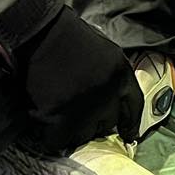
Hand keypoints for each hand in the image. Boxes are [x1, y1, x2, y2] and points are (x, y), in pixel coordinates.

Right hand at [12, 5, 141, 151]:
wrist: (40, 33)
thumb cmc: (70, 37)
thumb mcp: (106, 53)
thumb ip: (113, 77)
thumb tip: (113, 102)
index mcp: (122, 75)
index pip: (134, 107)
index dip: (130, 124)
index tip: (128, 135)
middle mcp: (109, 94)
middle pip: (108, 124)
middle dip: (95, 123)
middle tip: (78, 116)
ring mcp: (86, 108)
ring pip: (85, 135)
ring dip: (73, 131)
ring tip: (60, 118)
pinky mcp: (61, 118)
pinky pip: (58, 141)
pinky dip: (51, 138)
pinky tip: (46, 131)